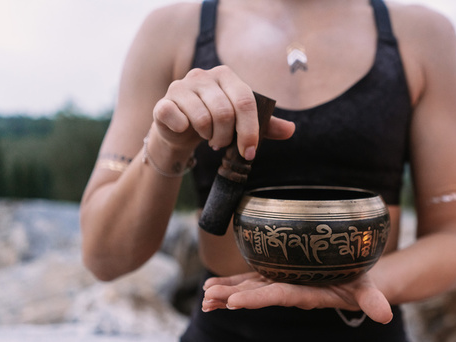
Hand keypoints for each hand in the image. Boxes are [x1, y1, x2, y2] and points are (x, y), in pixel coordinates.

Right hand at [152, 65, 294, 157]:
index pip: (246, 102)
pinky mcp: (163, 103)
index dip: (250, 131)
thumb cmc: (215, 122)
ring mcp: (180, 87)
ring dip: (208, 136)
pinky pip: (178, 119)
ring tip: (207, 137)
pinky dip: (185, 131)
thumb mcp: (243, 123)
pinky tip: (185, 130)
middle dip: (227, 137)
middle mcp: (202, 76)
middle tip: (222, 144)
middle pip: (225, 113)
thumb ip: (266, 125)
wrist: (180, 129)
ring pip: (203, 119)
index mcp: (226, 76)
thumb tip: (291, 130)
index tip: (249, 152)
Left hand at [202, 272, 392, 323]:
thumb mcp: (369, 290)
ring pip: (250, 288)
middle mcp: (291, 291)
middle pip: (258, 294)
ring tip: (204, 296)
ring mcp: (282, 283)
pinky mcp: (279, 275)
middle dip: (232, 296)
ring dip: (226, 292)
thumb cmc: (361, 282)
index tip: (235, 302)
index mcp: (307, 294)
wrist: (354, 281)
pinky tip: (211, 288)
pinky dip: (231, 283)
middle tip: (208, 298)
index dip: (257, 298)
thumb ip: (374, 301)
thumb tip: (386, 315)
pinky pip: (251, 280)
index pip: (280, 296)